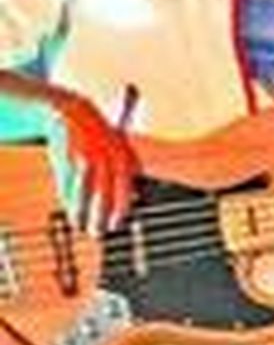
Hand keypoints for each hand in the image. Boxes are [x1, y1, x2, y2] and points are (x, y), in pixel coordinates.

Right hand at [45, 91, 138, 234]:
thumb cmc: (96, 138)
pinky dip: (68, 198)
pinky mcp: (66, 155)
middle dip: (102, 212)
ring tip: (81, 226)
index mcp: (122, 152)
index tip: (116, 223)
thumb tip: (136, 199)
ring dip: (82, 209)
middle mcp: (105, 152)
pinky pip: (67, 181)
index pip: (125, 183)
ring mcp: (84, 152)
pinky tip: (69, 210)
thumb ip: (127, 171)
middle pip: (105, 187)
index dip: (121, 205)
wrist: (70, 112)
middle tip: (99, 232)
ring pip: (84, 188)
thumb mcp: (116, 150)